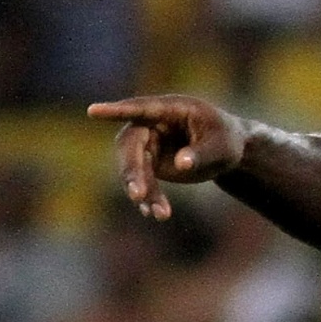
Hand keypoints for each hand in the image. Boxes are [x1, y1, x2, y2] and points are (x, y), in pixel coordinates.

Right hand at [89, 95, 247, 220]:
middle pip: (131, 144)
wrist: (227, 152)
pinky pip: (142, 180)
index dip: (116, 110)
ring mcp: (149, 143)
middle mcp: (154, 124)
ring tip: (160, 213)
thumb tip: (180, 163)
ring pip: (133, 166)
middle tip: (138, 194)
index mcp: (171, 109)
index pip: (141, 108)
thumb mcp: (221, 148)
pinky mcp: (149, 163)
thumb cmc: (226, 141)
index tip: (93, 111)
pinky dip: (148, 198)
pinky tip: (155, 213)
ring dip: (142, 190)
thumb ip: (201, 154)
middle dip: (132, 170)